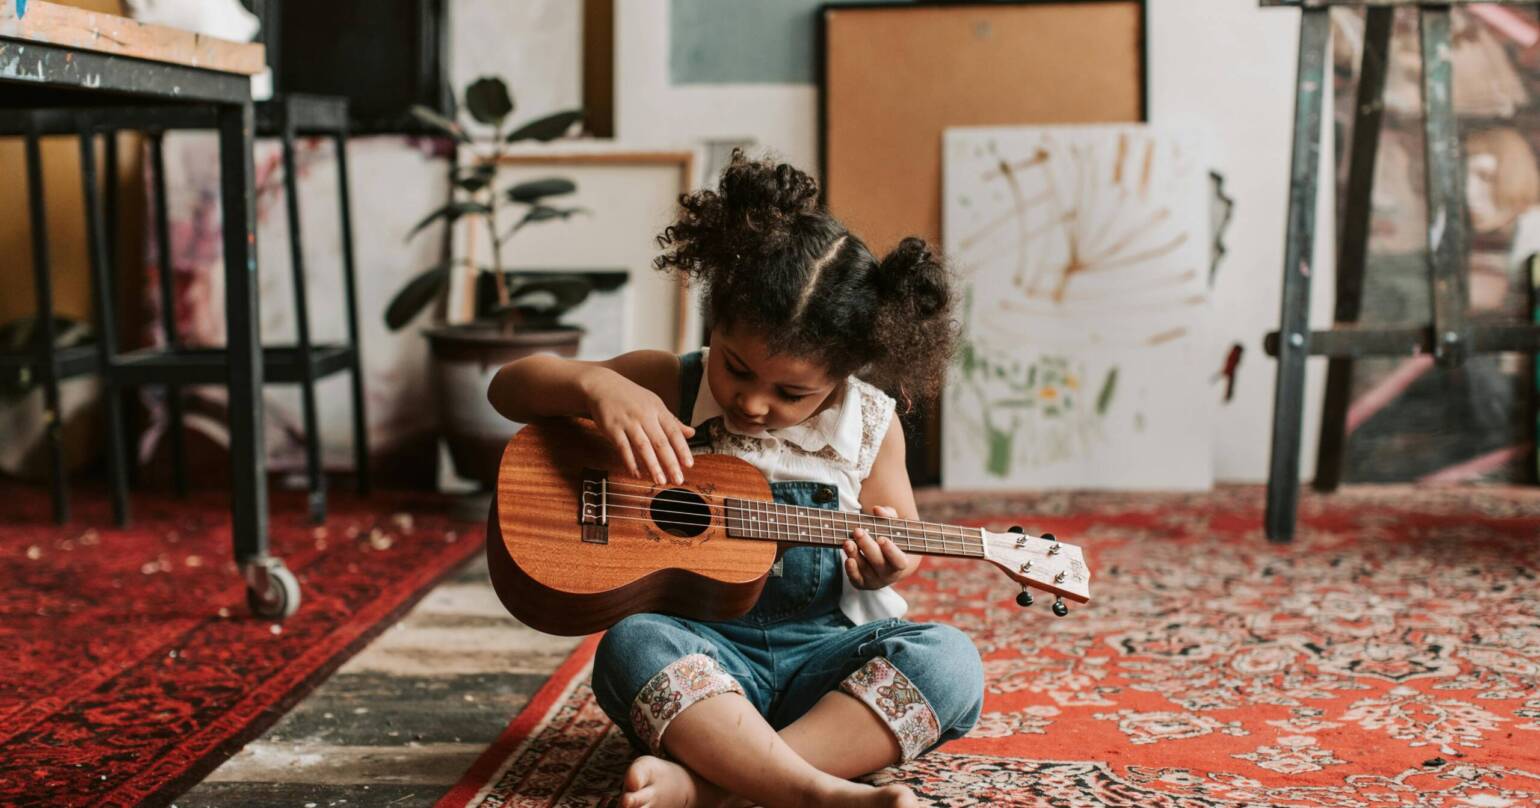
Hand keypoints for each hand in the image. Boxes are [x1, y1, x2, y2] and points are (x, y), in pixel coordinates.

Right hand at [583, 368, 694, 484]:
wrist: (603, 385)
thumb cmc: (631, 397)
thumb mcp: (654, 404)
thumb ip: (672, 421)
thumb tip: (691, 433)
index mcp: (657, 409)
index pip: (673, 432)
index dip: (682, 449)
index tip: (689, 465)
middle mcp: (644, 415)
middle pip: (660, 442)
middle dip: (670, 462)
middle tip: (678, 480)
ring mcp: (628, 422)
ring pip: (643, 446)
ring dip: (652, 465)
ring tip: (660, 481)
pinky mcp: (612, 428)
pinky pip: (623, 448)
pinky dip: (630, 462)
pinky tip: (637, 474)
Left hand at [843, 505, 918, 589]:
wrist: (888, 562)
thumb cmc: (892, 539)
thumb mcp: (894, 526)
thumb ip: (888, 516)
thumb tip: (877, 509)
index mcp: (901, 562)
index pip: (898, 560)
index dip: (891, 551)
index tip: (882, 539)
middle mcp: (889, 574)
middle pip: (878, 562)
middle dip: (867, 546)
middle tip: (858, 531)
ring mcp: (875, 580)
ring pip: (864, 569)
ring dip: (855, 555)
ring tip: (847, 542)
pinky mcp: (862, 583)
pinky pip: (856, 579)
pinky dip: (851, 570)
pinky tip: (848, 559)